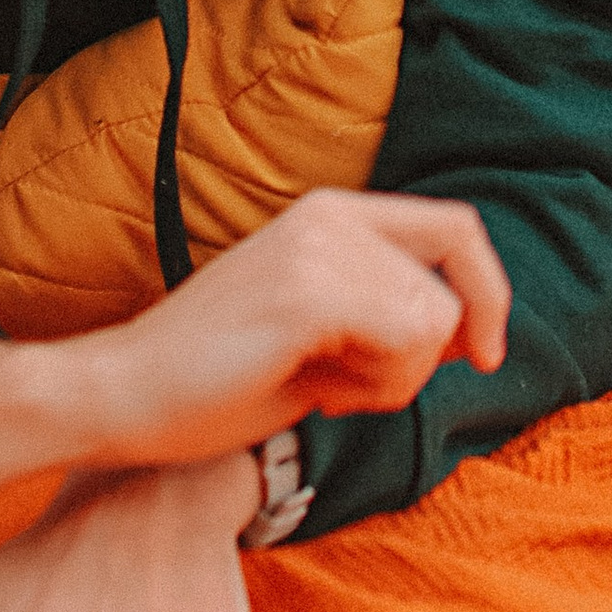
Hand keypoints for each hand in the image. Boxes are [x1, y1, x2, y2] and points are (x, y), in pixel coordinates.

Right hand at [85, 184, 509, 472]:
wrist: (123, 397)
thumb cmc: (218, 380)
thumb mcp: (322, 335)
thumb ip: (389, 314)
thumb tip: (475, 328)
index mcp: (331, 214)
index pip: (457, 228)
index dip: (489, 291)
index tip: (484, 355)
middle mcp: (330, 215)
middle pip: (453, 288)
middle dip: (422, 360)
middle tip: (347, 385)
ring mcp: (318, 248)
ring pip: (436, 322)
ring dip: (394, 379)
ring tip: (321, 386)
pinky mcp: (309, 292)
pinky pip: (409, 342)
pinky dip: (381, 387)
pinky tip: (320, 394)